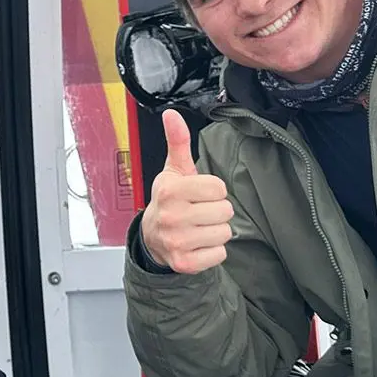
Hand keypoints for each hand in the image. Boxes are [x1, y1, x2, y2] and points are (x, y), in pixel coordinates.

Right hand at [139, 109, 233, 273]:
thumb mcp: (173, 170)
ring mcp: (177, 241)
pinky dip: (213, 251)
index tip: (198, 194)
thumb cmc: (169, 200)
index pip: (218, 188)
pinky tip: (198, 243)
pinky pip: (220, 254)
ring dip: (216, 231)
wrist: (151, 236)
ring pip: (225, 233)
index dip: (212, 190)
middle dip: (216, 211)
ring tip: (198, 227)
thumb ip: (178, 141)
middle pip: (225, 211)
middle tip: (199, 212)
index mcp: (171, 191)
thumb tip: (171, 114)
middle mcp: (172, 216)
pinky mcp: (185, 262)